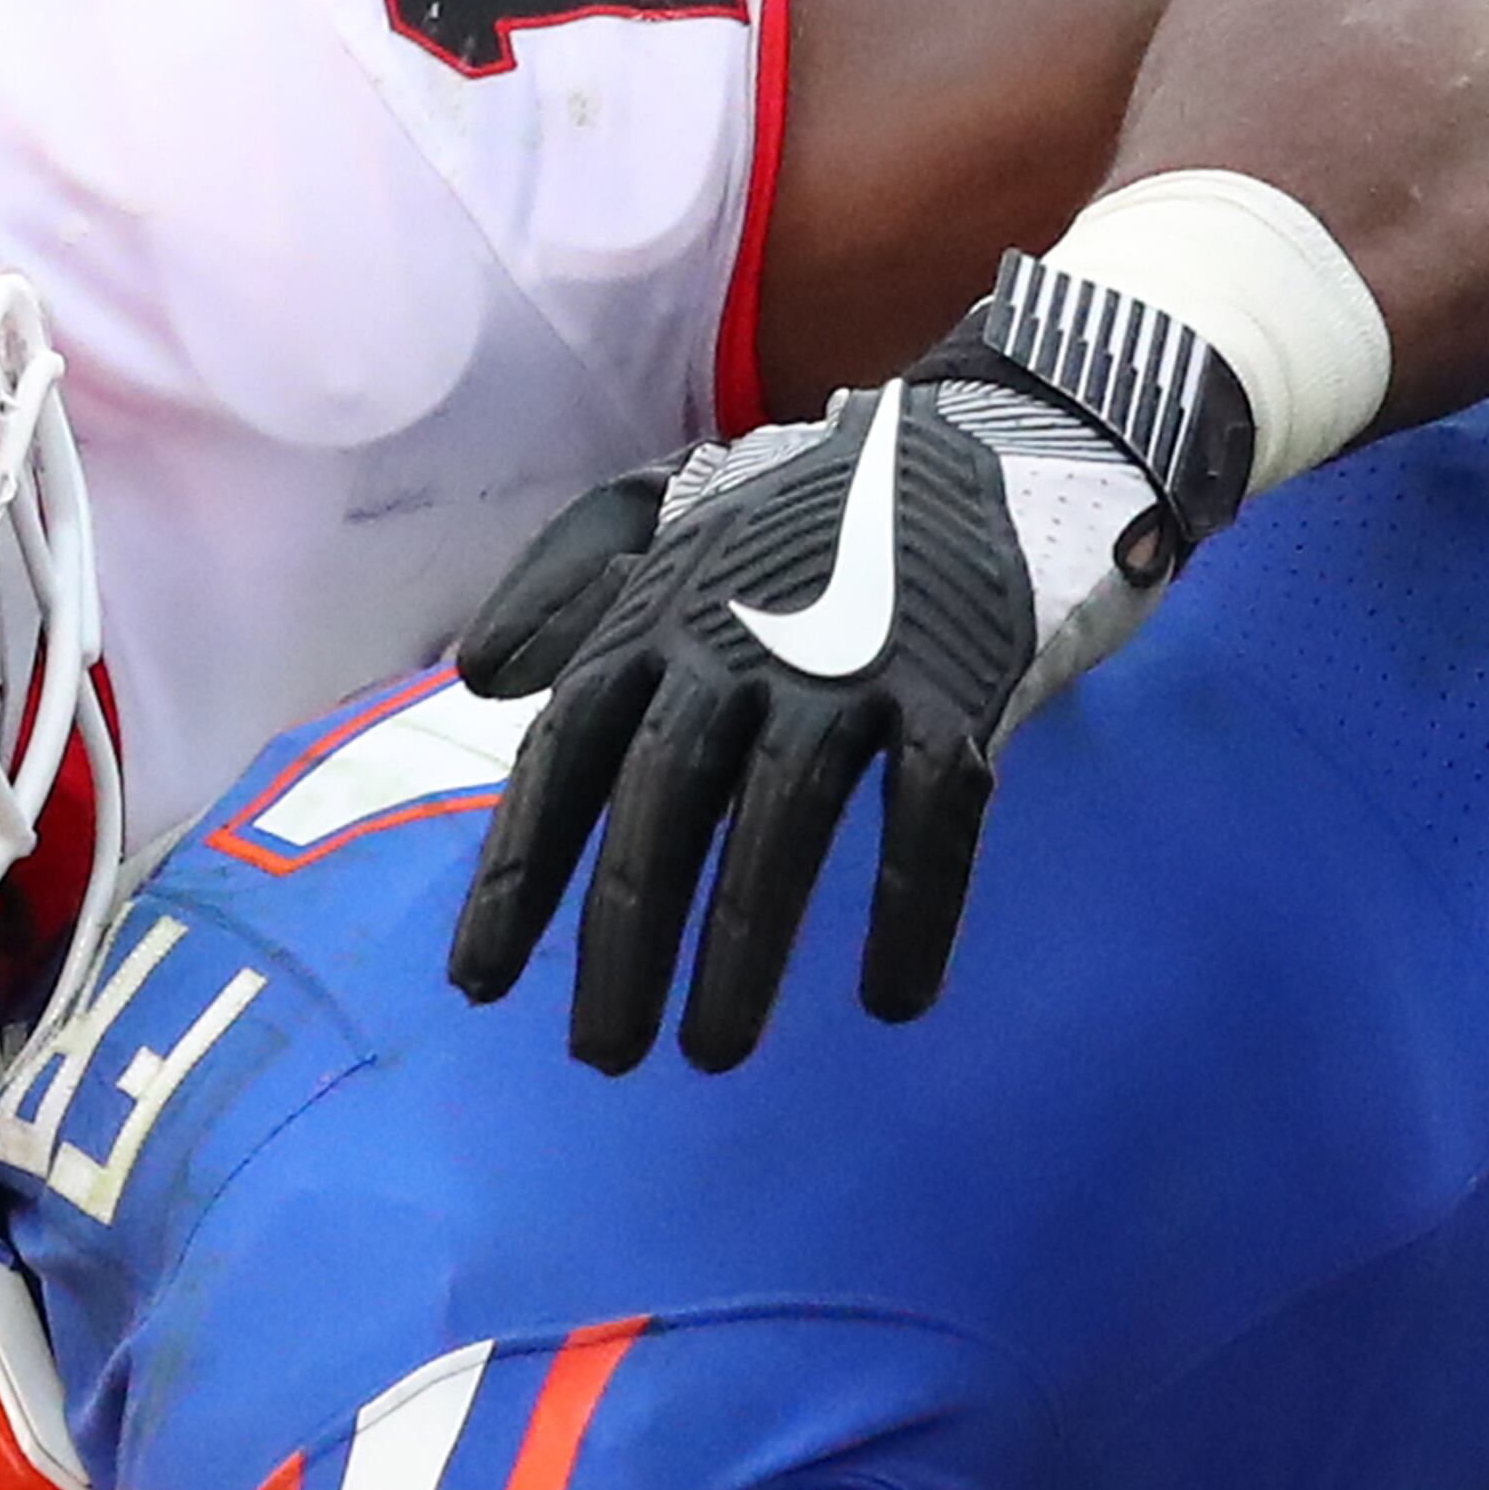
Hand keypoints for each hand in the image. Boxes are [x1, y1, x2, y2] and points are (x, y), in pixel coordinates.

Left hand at [448, 278, 1248, 1073]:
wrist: (1012, 431)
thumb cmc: (820, 507)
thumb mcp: (676, 516)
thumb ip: (574, 587)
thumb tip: (487, 679)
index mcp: (664, 612)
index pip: (567, 758)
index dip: (517, 874)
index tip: (476, 986)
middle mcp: (743, 638)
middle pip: (662, 807)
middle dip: (622, 940)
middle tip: (599, 1057)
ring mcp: (857, 661)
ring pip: (783, 826)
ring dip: (743, 950)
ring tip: (714, 1053)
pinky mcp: (965, 683)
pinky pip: (934, 816)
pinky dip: (912, 910)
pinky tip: (892, 1000)